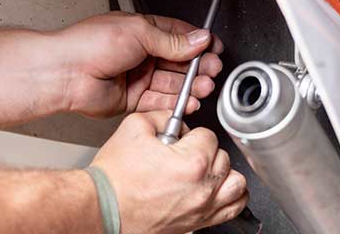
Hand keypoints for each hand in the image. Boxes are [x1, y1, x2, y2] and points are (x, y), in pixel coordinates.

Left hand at [52, 12, 223, 117]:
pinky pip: (159, 103)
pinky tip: (188, 102)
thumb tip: (198, 39)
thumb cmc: (89, 45)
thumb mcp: (138, 32)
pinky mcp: (132, 100)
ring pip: (171, 84)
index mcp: (141, 31)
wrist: (65, 73)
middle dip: (197, 66)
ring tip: (203, 87)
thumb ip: (171, 41)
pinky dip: (175, 103)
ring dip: (189, 86)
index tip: (214, 48)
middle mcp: (140, 54)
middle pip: (178, 62)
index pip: (177, 36)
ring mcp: (136, 77)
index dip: (197, 43)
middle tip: (212, 70)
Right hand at [91, 110, 248, 233]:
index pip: (209, 135)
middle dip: (205, 151)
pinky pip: (232, 209)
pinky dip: (231, 197)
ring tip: (205, 170)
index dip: (191, 134)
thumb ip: (161, 115)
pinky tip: (216, 189)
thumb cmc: (115, 177)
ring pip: (236, 184)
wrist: (102, 207)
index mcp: (193, 161)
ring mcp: (203, 208)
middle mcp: (203, 187)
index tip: (177, 140)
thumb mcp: (134, 127)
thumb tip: (174, 117)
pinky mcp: (198, 223)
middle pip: (223, 157)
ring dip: (224, 173)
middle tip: (184, 153)